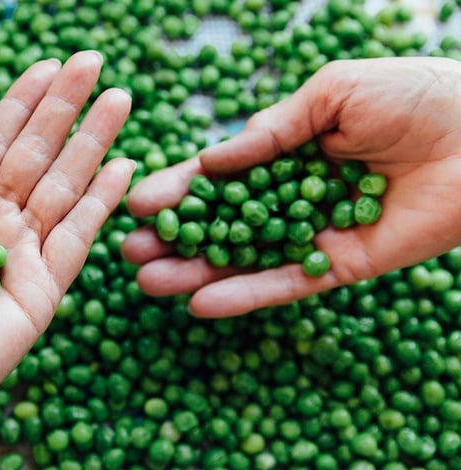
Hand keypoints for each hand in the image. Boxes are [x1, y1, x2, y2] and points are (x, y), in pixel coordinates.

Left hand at [0, 51, 133, 469]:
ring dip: (92, 141)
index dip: (17, 106)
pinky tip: (122, 165)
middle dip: (64, 108)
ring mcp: (18, 259)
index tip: (43, 67)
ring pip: (63, 188)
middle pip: (35, 156)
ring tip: (120, 97)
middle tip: (93, 61)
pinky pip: (76, 240)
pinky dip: (100, 203)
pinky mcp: (39, 294)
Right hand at [123, 57, 460, 317]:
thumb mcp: (332, 92)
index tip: (138, 203)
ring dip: (195, 272)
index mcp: (287, 152)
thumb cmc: (415, 95)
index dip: (180, 190)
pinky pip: (287, 283)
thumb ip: (271, 131)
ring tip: (147, 281)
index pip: (220, 176)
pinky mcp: (341, 267)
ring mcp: (314, 234)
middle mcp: (293, 197)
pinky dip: (246, 294)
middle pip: (222, 224)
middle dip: (175, 238)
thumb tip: (210, 161)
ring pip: (244, 259)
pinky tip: (202, 303)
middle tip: (128, 251)